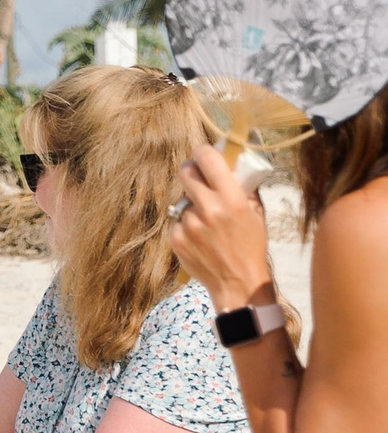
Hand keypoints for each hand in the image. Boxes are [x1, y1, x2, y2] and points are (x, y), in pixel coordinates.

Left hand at [167, 144, 275, 311]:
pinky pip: (177, 221)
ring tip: (206, 220)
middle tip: (196, 175)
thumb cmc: (251, 245)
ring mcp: (188, 224)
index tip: (202, 151)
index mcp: (231, 199)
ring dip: (191, 204)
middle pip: (186, 173)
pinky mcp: (175, 238)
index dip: (203, 151)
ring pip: (182, 200)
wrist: (237, 281)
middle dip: (190, 170)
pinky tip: (199, 236)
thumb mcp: (256, 213)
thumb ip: (243, 188)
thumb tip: (233, 165)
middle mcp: (207, 208)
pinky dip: (185, 224)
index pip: (208, 160)